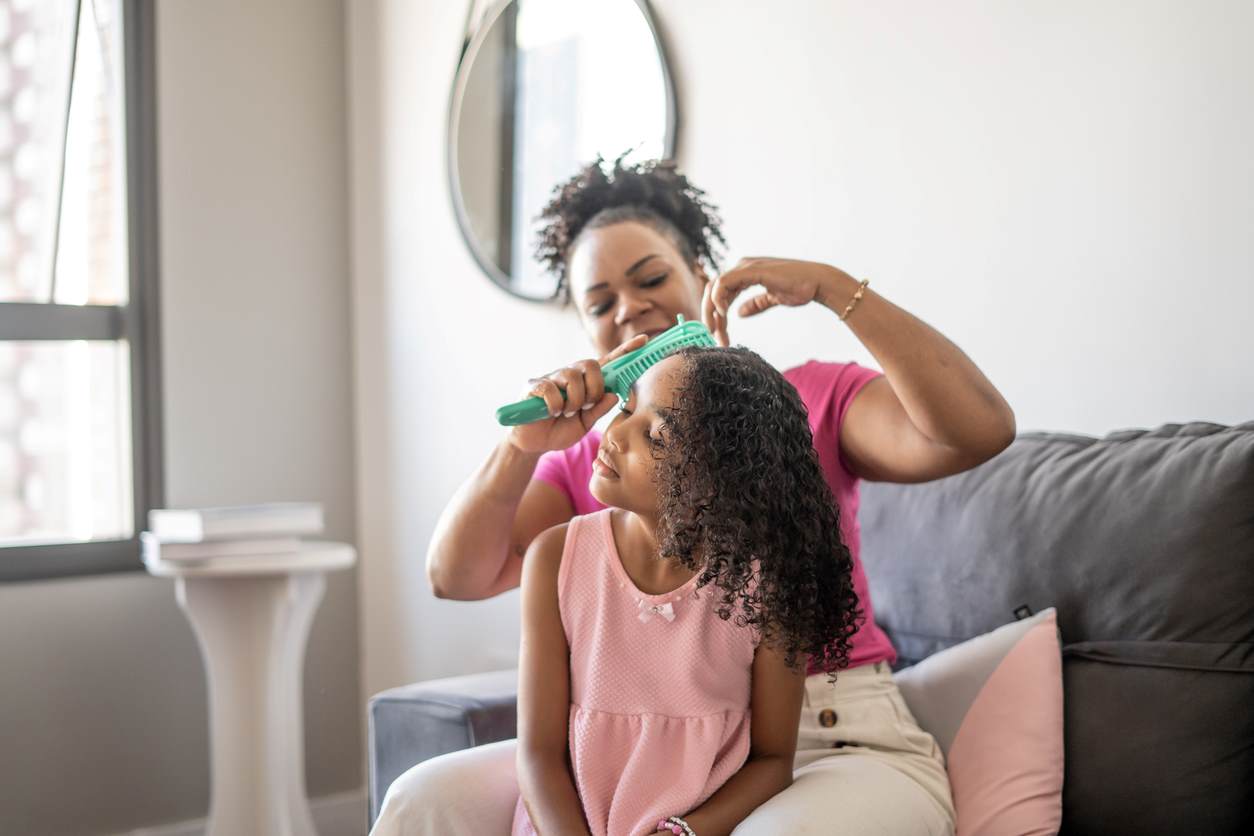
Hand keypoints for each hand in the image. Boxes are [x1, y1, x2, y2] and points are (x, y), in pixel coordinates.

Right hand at [507, 334, 648, 453]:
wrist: (534, 444)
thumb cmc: (559, 430)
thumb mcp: (585, 424)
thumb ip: (599, 409)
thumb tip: (614, 394)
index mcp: (584, 383)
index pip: (607, 362)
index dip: (625, 351)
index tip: (644, 339)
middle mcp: (569, 375)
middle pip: (591, 364)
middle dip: (594, 388)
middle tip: (585, 406)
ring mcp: (551, 378)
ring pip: (572, 376)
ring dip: (574, 400)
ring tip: (566, 412)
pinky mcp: (533, 386)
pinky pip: (550, 388)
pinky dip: (555, 405)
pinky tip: (551, 413)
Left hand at [702, 257, 853, 345]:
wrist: (817, 283)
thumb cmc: (799, 288)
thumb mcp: (772, 298)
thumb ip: (756, 303)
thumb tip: (740, 313)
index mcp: (745, 272)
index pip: (720, 291)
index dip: (714, 313)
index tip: (718, 334)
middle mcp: (742, 267)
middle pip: (712, 289)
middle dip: (709, 314)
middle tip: (711, 336)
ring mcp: (745, 266)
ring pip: (715, 287)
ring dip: (711, 310)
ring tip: (715, 330)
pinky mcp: (751, 270)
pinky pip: (724, 283)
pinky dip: (719, 298)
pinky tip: (723, 314)